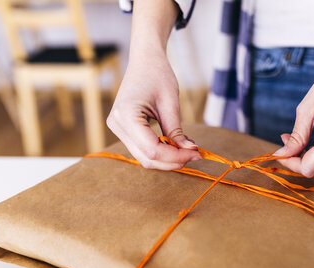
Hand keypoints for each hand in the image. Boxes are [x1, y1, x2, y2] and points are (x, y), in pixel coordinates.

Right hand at [107, 51, 200, 169]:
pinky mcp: (123, 129)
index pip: (152, 149)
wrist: (145, 61)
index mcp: (126, 116)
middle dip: (172, 161)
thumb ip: (177, 131)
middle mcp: (117, 125)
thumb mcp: (170, 104)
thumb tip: (190, 151)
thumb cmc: (158, 75)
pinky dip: (160, 152)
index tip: (196, 154)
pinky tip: (175, 146)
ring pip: (144, 157)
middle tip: (195, 155)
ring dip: (166, 159)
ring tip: (187, 151)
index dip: (176, 156)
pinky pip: (142, 149)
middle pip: (146, 158)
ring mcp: (117, 128)